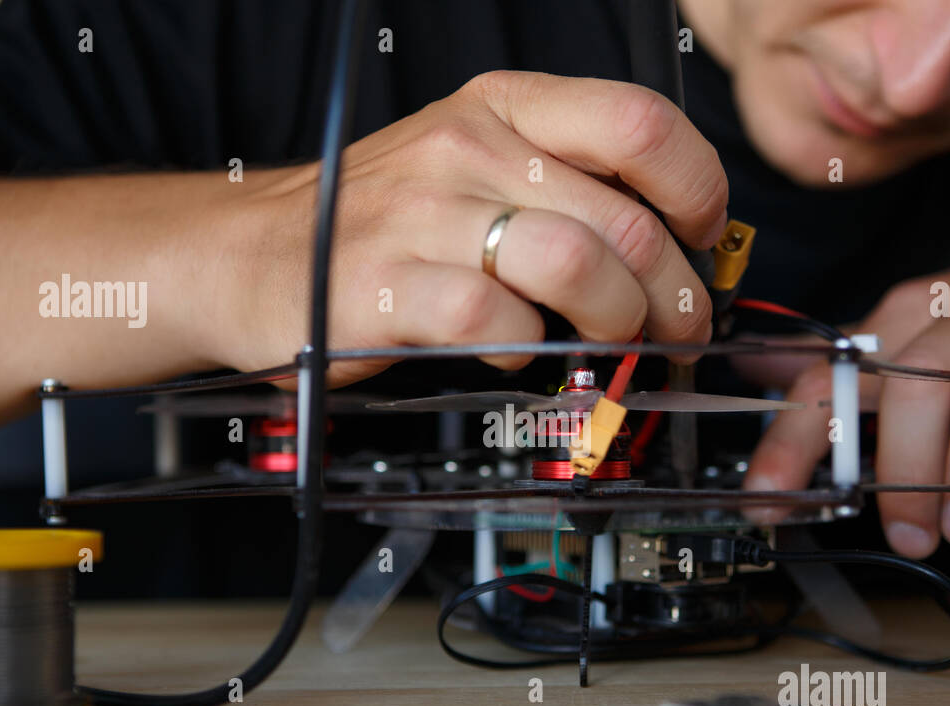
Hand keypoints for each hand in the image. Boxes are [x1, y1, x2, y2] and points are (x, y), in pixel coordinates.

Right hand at [223, 71, 728, 385]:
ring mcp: (426, 215)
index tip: (701, 241)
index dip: (698, 192)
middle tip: (675, 332)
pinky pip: (498, 320)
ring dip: (618, 324)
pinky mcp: (388, 287)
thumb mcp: (475, 168)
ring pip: (579, 266)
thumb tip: (672, 246)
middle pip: (627, 220)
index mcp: (504, 108)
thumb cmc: (379, 220)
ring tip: (610, 347)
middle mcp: (470, 148)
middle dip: (675, 297)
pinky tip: (516, 353)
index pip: (642, 125)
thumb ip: (565, 190)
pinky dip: (528, 350)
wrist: (248, 253)